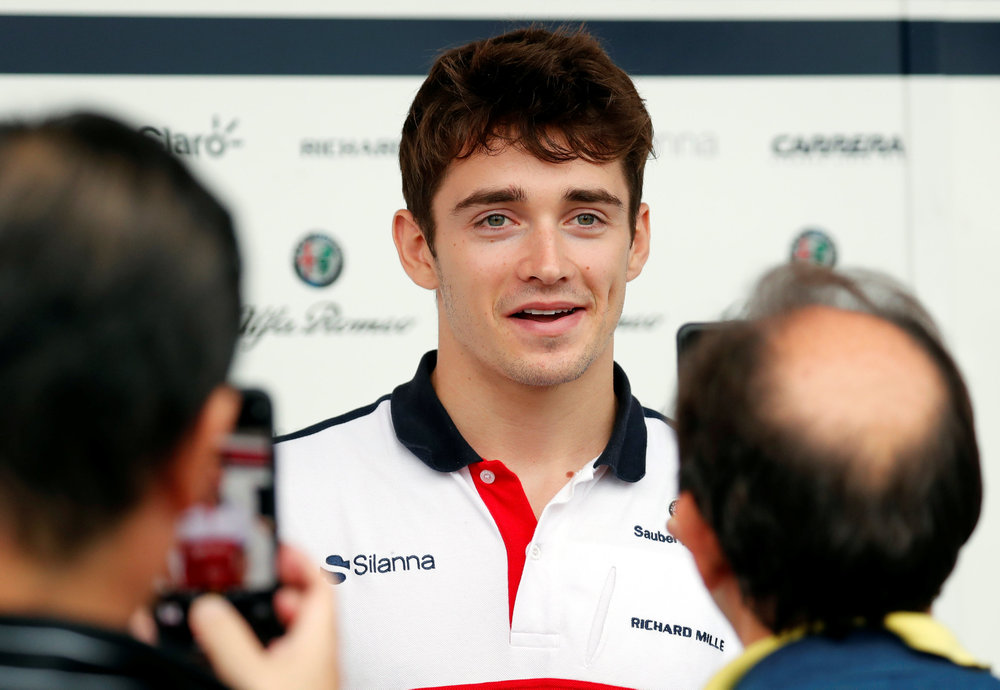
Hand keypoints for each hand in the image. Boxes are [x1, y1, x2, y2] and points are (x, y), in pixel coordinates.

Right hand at [190, 545, 337, 689]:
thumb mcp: (254, 671)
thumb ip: (229, 638)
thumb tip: (207, 608)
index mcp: (319, 635)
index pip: (321, 582)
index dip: (302, 560)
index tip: (281, 548)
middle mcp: (321, 650)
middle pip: (311, 603)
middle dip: (285, 583)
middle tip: (264, 574)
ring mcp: (312, 670)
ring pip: (300, 629)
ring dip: (278, 613)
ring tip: (255, 606)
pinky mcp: (300, 685)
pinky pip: (290, 652)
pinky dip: (273, 641)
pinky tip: (254, 650)